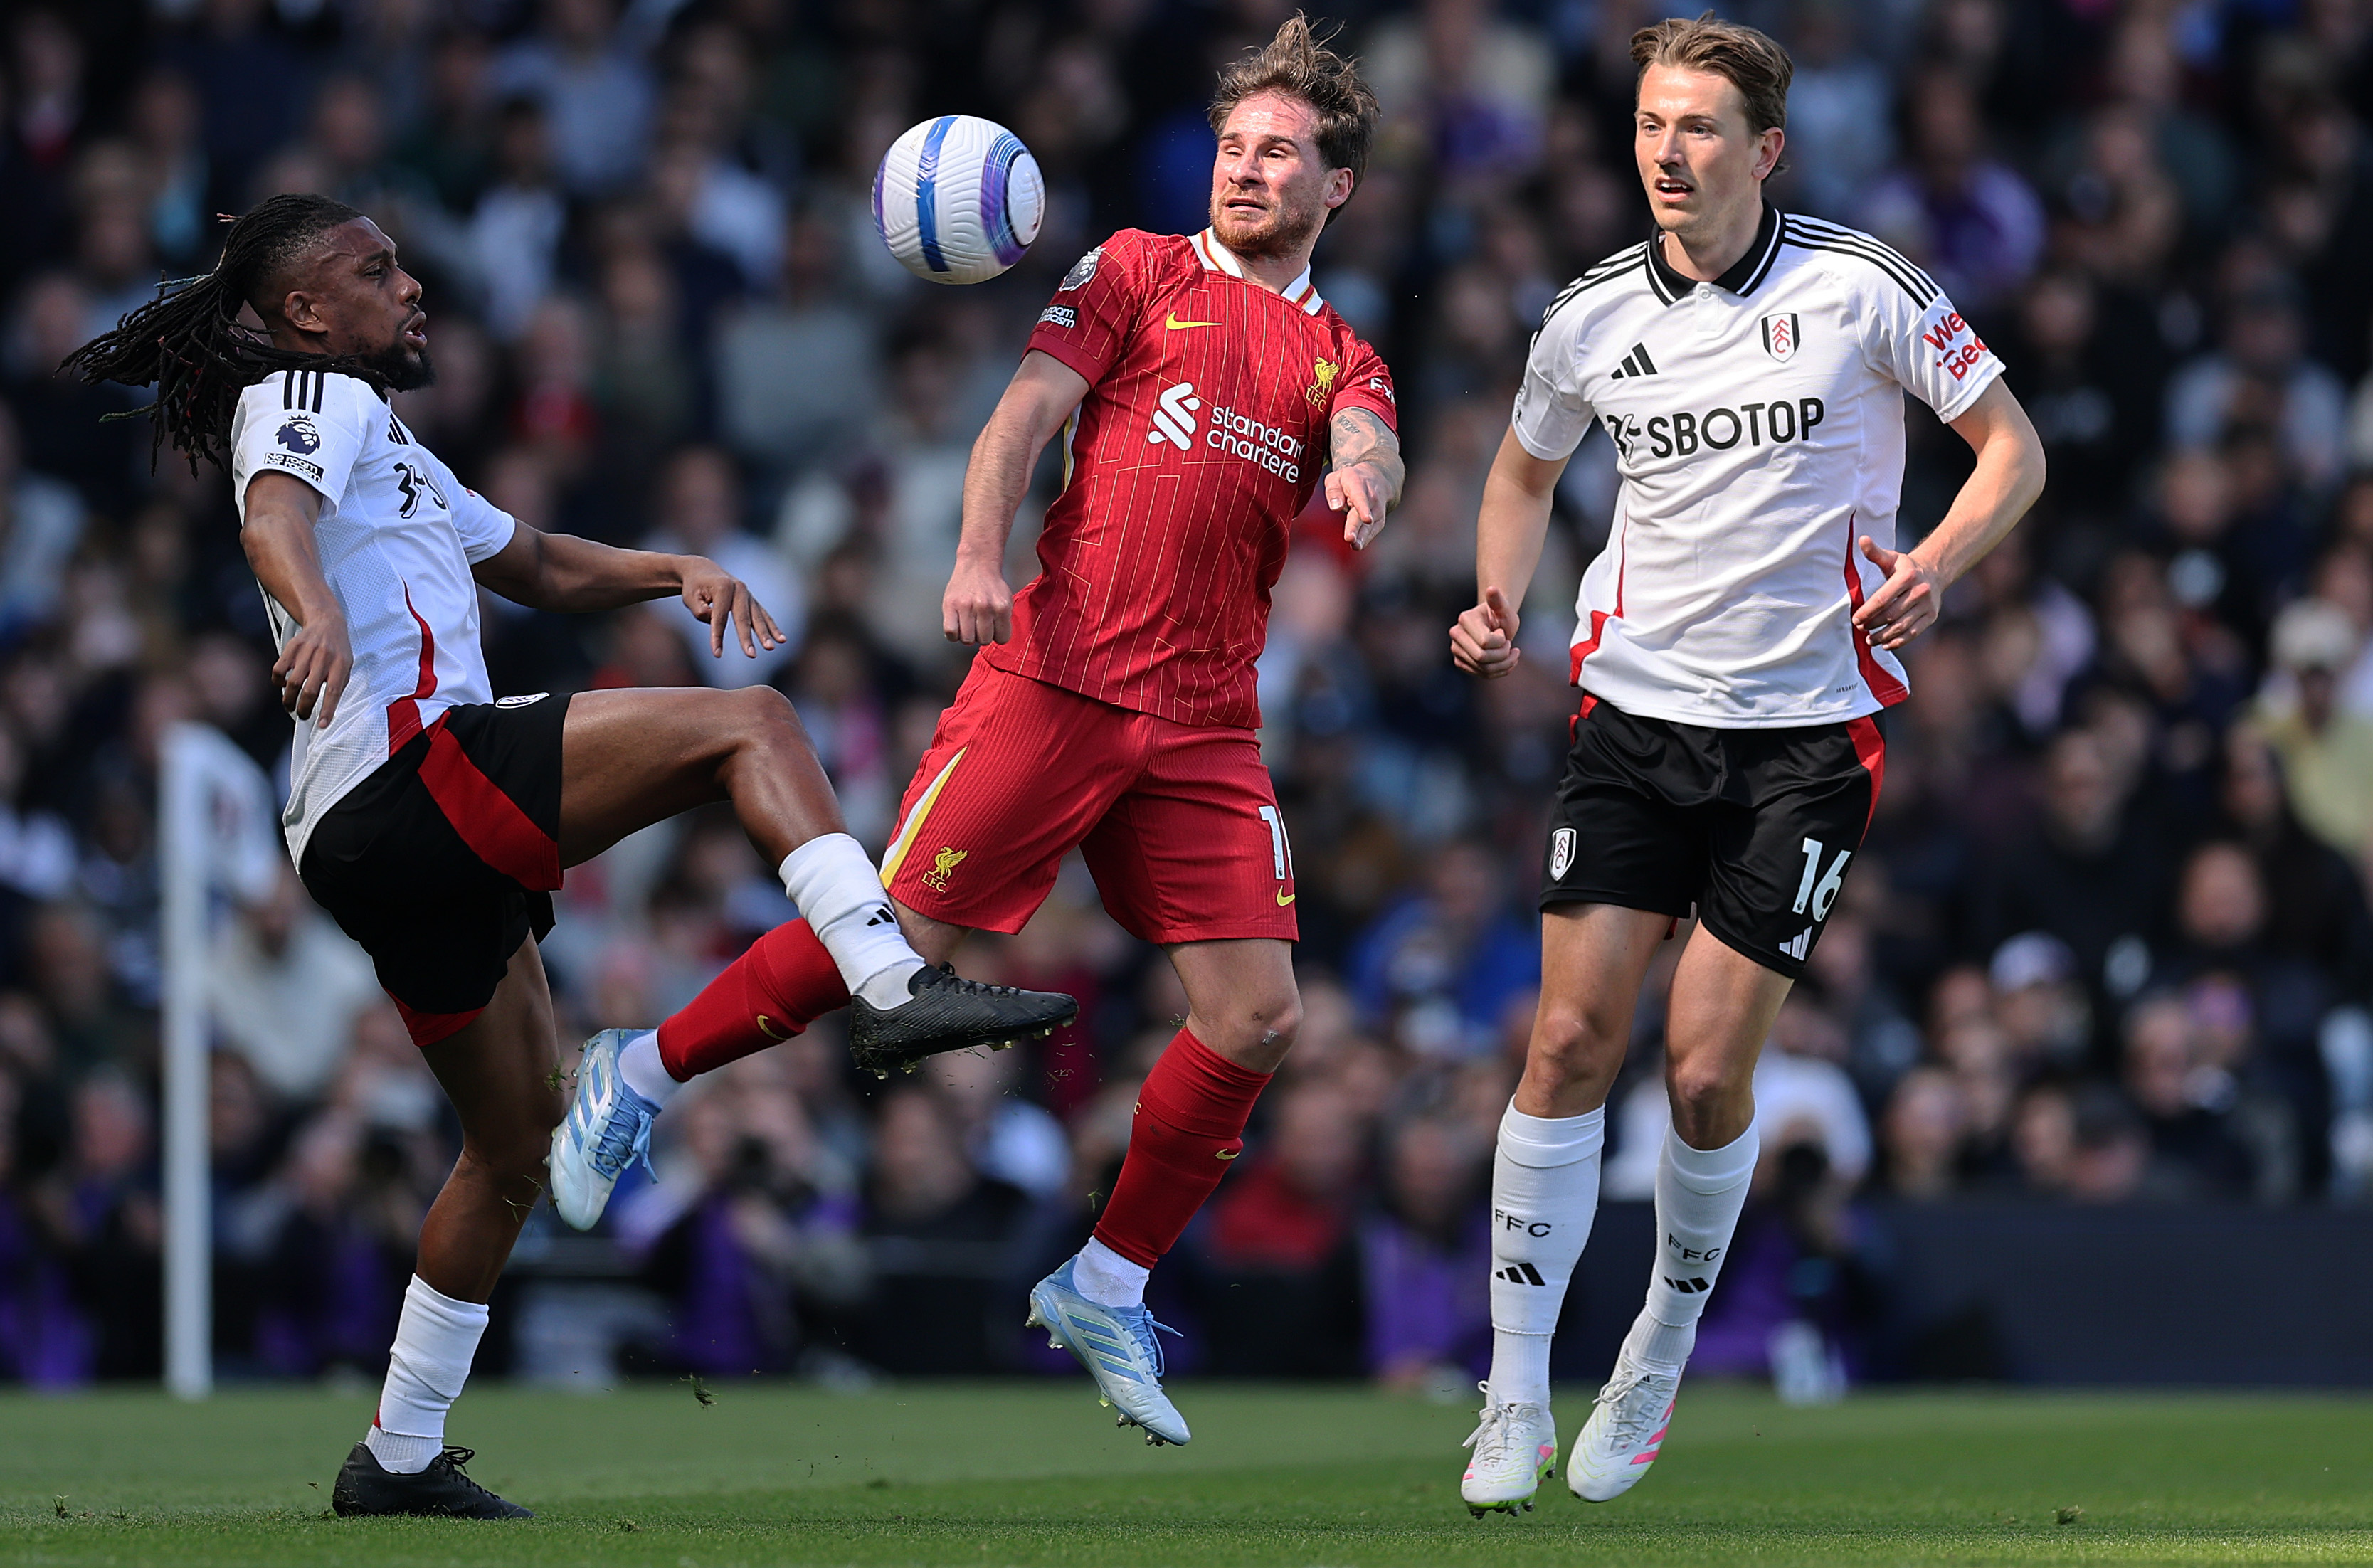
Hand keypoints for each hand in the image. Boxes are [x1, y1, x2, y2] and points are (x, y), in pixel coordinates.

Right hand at [272, 609, 352, 726]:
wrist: (326, 622)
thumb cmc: (337, 648)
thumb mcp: (347, 665)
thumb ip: (338, 684)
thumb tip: (329, 708)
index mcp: (340, 664)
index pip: (333, 692)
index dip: (327, 710)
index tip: (322, 724)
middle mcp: (323, 658)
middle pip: (310, 690)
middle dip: (303, 708)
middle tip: (301, 715)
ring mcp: (306, 652)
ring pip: (293, 683)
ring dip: (289, 699)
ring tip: (290, 705)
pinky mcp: (291, 648)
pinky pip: (279, 669)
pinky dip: (278, 681)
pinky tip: (282, 685)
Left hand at [679, 557, 784, 658]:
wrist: (702, 570)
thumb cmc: (693, 587)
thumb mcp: (689, 598)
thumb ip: (700, 611)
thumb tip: (714, 621)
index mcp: (723, 587)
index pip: (720, 616)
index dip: (717, 636)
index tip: (716, 654)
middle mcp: (739, 589)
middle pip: (743, 618)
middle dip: (747, 638)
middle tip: (751, 655)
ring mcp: (748, 594)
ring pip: (757, 617)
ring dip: (765, 634)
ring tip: (771, 648)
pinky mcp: (752, 601)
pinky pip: (763, 616)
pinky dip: (772, 628)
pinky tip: (781, 640)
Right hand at [942, 553, 1012, 643]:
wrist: (977, 564)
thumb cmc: (991, 585)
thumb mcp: (1006, 601)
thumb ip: (1004, 620)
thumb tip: (998, 639)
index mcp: (1001, 607)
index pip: (1002, 639)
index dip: (997, 636)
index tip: (994, 629)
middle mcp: (984, 607)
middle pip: (984, 640)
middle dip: (982, 635)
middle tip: (979, 625)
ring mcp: (966, 606)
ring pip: (967, 639)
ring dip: (968, 635)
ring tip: (969, 625)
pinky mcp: (950, 605)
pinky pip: (950, 632)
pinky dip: (953, 635)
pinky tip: (957, 626)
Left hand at [1327, 461, 1390, 550]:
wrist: (1376, 478)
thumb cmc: (1351, 480)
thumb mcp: (1337, 478)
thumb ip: (1333, 491)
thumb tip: (1336, 507)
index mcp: (1358, 484)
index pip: (1361, 497)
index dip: (1364, 508)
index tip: (1366, 519)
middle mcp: (1371, 497)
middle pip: (1362, 514)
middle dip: (1357, 527)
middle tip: (1350, 539)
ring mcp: (1377, 509)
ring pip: (1370, 525)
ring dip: (1363, 537)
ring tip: (1355, 546)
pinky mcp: (1379, 520)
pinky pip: (1373, 530)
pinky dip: (1366, 539)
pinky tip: (1358, 546)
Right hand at [1449, 586, 1521, 678]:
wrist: (1495, 624)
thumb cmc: (1501, 614)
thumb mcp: (1504, 608)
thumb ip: (1498, 600)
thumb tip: (1492, 589)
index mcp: (1464, 620)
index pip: (1485, 642)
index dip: (1501, 641)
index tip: (1502, 632)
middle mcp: (1456, 635)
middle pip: (1482, 658)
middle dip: (1503, 655)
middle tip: (1509, 645)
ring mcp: (1456, 650)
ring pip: (1484, 669)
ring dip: (1505, 664)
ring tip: (1512, 654)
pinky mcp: (1461, 663)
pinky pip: (1483, 674)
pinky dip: (1500, 671)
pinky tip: (1508, 662)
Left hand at [1851, 535, 1940, 651]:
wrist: (1933, 572)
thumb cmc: (1905, 567)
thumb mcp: (1891, 558)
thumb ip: (1874, 552)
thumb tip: (1861, 540)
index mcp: (1907, 576)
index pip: (1883, 598)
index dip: (1867, 611)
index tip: (1855, 619)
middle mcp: (1920, 591)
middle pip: (1891, 614)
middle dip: (1873, 624)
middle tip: (1860, 629)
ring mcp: (1927, 605)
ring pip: (1901, 626)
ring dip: (1883, 636)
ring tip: (1870, 640)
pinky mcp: (1931, 616)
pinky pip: (1914, 633)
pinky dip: (1898, 641)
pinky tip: (1885, 644)